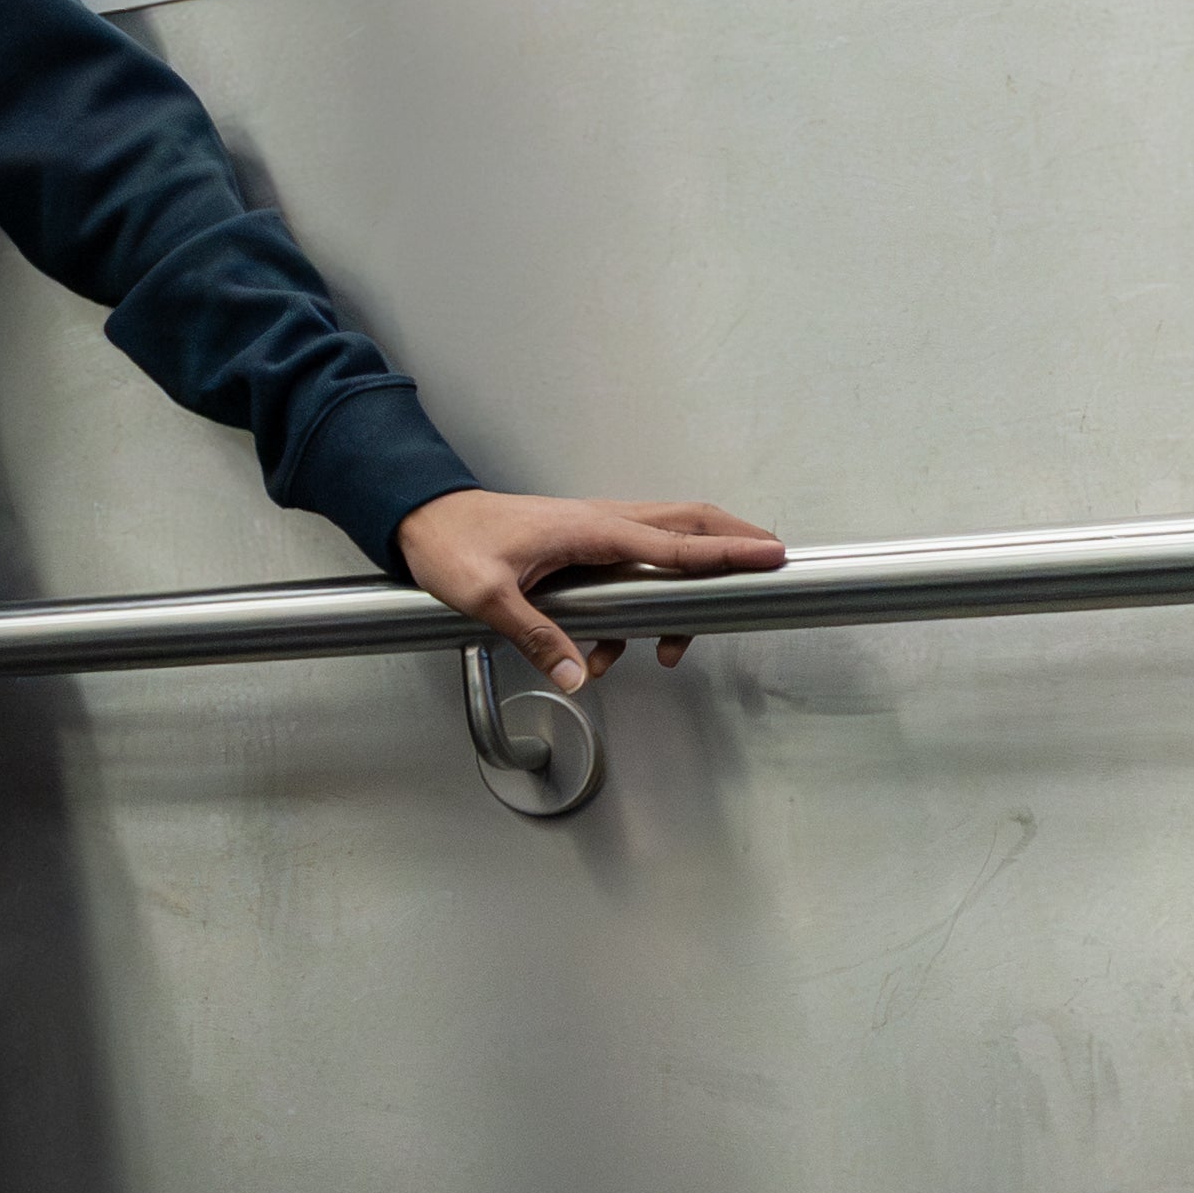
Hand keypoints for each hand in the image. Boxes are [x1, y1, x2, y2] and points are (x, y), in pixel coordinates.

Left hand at [395, 491, 784, 690]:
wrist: (422, 518)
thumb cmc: (452, 545)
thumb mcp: (486, 597)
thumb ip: (535, 636)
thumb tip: (573, 674)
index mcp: (591, 529)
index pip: (675, 543)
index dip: (726, 553)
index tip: (771, 556)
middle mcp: (601, 522)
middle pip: (687, 524)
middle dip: (732, 544)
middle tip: (770, 564)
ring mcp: (594, 529)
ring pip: (663, 544)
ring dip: (683, 586)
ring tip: (673, 646)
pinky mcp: (581, 542)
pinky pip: (630, 565)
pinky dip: (639, 602)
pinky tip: (611, 648)